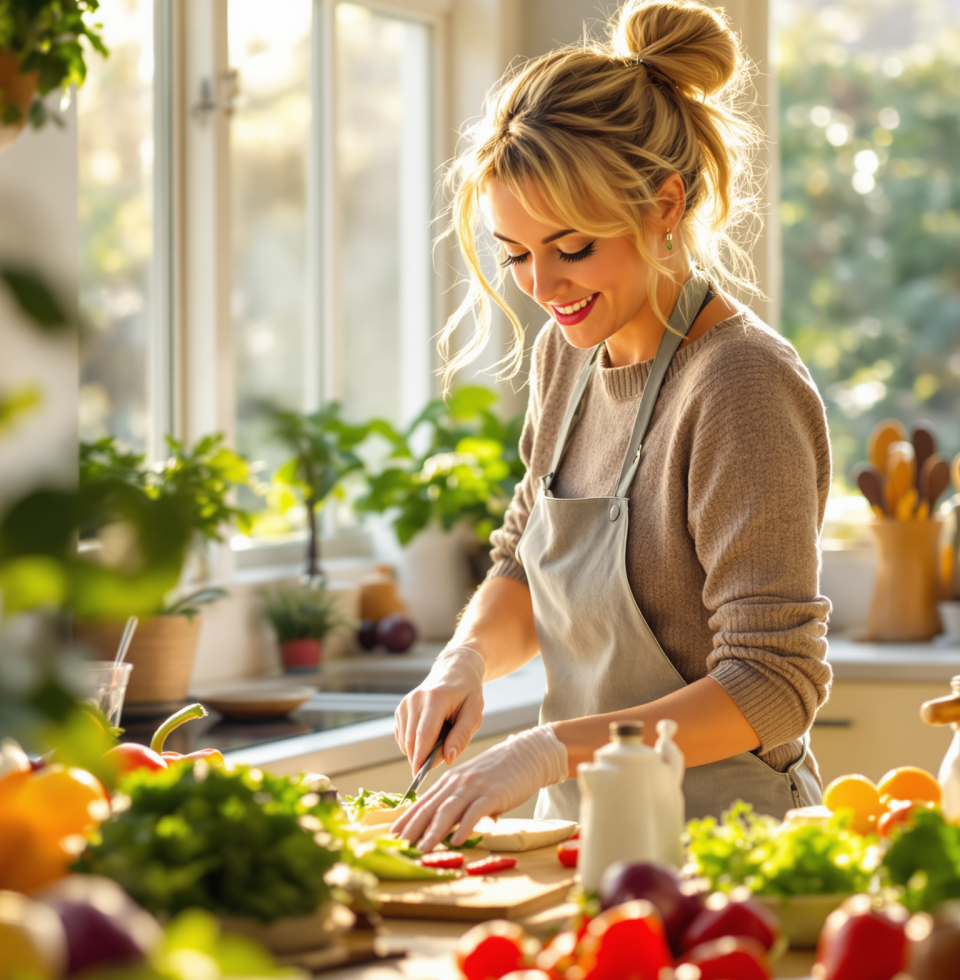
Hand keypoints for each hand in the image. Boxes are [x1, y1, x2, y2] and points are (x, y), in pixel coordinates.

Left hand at [391, 724, 568, 851]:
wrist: (526, 754)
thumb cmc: (500, 773)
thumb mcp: (474, 786)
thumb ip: (461, 807)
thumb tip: (452, 831)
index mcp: (450, 781)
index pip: (422, 802)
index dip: (406, 819)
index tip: (391, 835)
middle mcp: (457, 783)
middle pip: (429, 807)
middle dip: (412, 828)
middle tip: (397, 846)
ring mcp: (474, 787)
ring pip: (447, 810)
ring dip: (433, 832)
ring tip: (421, 849)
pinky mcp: (492, 794)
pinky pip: (474, 812)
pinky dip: (464, 827)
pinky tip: (456, 841)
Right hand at [395, 645, 485, 772]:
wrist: (455, 670)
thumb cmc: (467, 693)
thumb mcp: (474, 713)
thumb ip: (461, 736)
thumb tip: (447, 758)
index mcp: (435, 698)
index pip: (424, 733)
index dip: (420, 756)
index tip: (419, 775)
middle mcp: (415, 699)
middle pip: (411, 739)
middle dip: (421, 758)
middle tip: (439, 760)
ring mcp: (405, 703)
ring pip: (405, 740)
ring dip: (419, 750)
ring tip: (440, 738)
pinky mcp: (400, 709)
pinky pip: (402, 736)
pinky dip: (413, 743)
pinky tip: (429, 735)